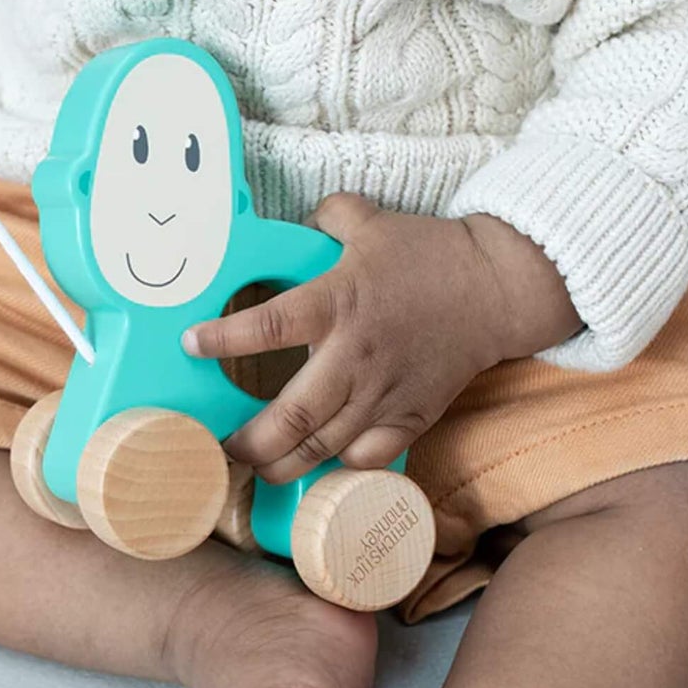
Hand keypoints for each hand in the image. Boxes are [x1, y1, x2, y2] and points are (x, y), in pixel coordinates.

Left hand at [183, 194, 580, 483]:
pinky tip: (317, 467)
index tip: (191, 345)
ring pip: (324, 445)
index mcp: (338, 302)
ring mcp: (385, 391)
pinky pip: (370, 456)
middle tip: (221, 447)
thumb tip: (290, 222)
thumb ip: (324, 219)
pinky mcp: (412, 415)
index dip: (223, 339)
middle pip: (292, 414)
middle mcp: (355, 354)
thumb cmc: (429, 255)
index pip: (268, 326)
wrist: (496, 289)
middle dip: (250, 441)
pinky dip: (339, 467)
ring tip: (257, 468)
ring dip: (284, 464)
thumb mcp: (369, 222)